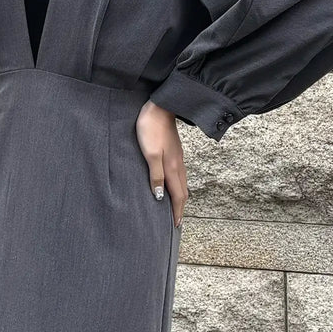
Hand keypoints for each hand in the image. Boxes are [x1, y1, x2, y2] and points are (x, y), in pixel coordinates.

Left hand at [136, 101, 187, 226]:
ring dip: (180, 198)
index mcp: (172, 167)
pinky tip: (173, 185)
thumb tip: (160, 196)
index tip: (177, 225)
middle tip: (178, 222)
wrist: (160, 106)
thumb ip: (156, 175)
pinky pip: (179, 174)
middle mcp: (178, 165)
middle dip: (181, 208)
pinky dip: (178, 186)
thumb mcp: (150, 153)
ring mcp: (178, 158)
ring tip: (176, 208)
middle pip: (182, 192)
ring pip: (182, 183)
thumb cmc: (151, 128)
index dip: (177, 211)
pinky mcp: (175, 151)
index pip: (177, 195)